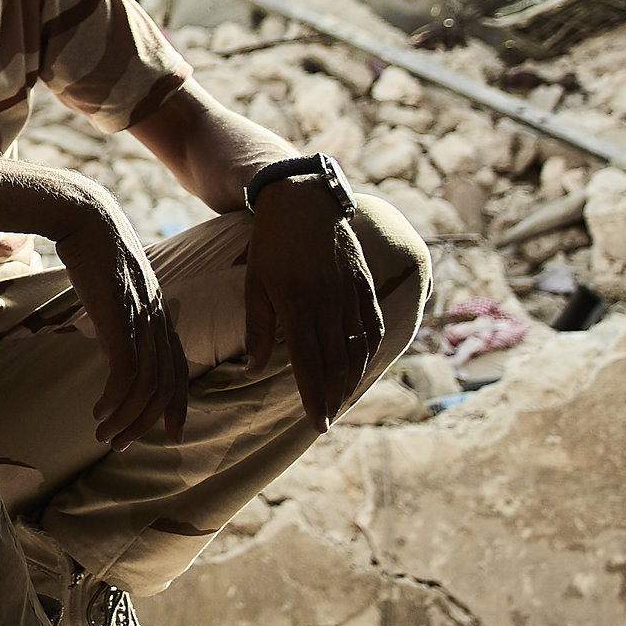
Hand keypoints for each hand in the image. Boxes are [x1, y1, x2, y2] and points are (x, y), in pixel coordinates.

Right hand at [53, 192, 188, 451]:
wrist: (84, 215)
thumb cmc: (92, 247)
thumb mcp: (113, 289)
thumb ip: (118, 319)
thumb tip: (111, 348)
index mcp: (158, 312)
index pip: (178, 366)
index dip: (178, 402)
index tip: (172, 432)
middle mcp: (157, 319)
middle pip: (166, 384)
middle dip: (148, 421)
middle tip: (122, 444)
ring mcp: (140, 319)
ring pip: (146, 385)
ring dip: (127, 418)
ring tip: (105, 436)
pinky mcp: (119, 319)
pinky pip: (125, 373)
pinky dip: (115, 400)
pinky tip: (99, 412)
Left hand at [242, 178, 384, 430]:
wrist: (304, 201)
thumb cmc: (271, 245)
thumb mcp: (254, 285)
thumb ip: (257, 330)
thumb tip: (253, 371)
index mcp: (297, 305)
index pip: (308, 363)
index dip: (313, 396)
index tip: (317, 424)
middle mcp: (328, 303)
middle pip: (337, 362)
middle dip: (333, 397)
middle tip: (328, 422)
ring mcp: (350, 293)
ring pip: (358, 348)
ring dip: (352, 379)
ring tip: (341, 401)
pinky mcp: (364, 283)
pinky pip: (373, 325)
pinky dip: (371, 351)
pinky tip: (362, 367)